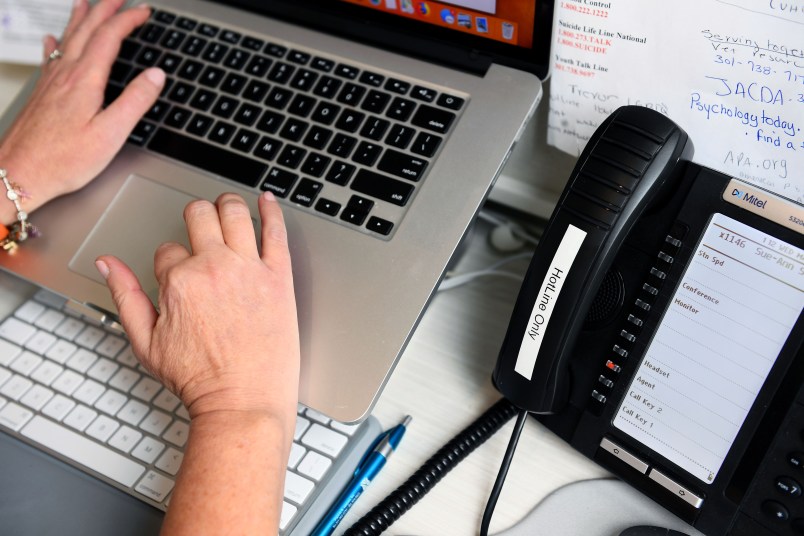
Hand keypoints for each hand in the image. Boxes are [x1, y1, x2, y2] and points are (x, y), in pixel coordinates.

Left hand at [0, 0, 163, 222]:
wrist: (19, 173)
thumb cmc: (62, 161)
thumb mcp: (110, 134)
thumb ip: (135, 101)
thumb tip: (156, 75)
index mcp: (85, 82)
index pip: (109, 38)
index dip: (127, 20)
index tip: (143, 11)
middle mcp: (64, 76)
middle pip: (86, 31)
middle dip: (104, 10)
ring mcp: (50, 83)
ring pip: (67, 39)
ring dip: (80, 18)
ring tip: (86, 3)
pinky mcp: (41, 95)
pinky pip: (50, 58)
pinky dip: (56, 43)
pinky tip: (52, 41)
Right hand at [96, 192, 299, 429]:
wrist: (243, 400)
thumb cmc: (199, 379)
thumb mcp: (146, 342)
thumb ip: (125, 296)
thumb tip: (107, 264)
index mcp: (180, 281)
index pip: (168, 249)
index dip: (171, 262)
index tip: (181, 277)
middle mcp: (214, 267)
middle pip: (199, 216)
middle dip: (195, 217)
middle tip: (201, 224)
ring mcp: (249, 269)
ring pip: (235, 213)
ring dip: (228, 204)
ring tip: (228, 206)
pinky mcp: (279, 277)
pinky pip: (276, 231)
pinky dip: (272, 210)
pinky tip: (268, 201)